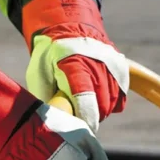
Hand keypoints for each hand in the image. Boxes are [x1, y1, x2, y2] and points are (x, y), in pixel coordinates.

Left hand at [22, 0, 127, 132]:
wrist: (68, 29)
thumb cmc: (49, 57)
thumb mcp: (38, 74)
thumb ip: (46, 98)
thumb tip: (52, 123)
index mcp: (74, 64)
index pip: (85, 97)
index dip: (86, 118)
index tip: (83, 130)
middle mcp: (97, 64)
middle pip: (101, 105)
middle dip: (89, 117)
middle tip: (76, 116)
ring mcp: (112, 66)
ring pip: (111, 103)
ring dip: (99, 111)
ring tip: (83, 104)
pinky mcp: (121, 69)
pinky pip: (120, 98)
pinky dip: (109, 104)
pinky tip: (96, 99)